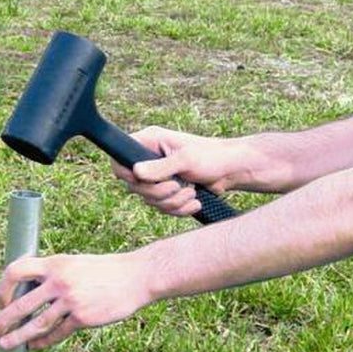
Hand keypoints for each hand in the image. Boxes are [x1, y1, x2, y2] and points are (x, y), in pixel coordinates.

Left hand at [0, 252, 154, 349]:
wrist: (136, 277)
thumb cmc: (103, 271)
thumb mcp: (74, 264)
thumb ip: (52, 274)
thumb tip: (27, 290)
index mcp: (54, 263)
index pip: (15, 271)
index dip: (2, 288)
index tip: (0, 301)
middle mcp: (59, 281)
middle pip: (21, 304)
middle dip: (4, 320)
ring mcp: (71, 300)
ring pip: (36, 323)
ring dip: (18, 337)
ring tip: (6, 345)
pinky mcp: (84, 317)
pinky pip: (57, 333)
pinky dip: (43, 342)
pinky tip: (35, 346)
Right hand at [110, 127, 244, 216]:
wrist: (232, 171)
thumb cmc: (212, 156)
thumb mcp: (186, 160)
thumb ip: (160, 167)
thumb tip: (136, 172)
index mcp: (149, 142)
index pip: (120, 160)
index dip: (126, 174)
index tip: (143, 180)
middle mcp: (149, 159)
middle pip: (134, 187)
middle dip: (158, 192)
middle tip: (177, 186)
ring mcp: (158, 177)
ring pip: (150, 201)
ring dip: (173, 202)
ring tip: (191, 192)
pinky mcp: (168, 192)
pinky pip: (163, 208)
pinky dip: (179, 209)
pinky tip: (195, 202)